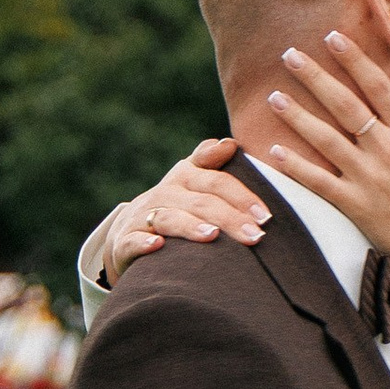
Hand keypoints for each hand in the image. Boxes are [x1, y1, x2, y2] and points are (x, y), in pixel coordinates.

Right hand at [100, 139, 265, 280]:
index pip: (216, 181)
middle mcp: (164, 193)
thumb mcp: (190, 182)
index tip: (265, 214)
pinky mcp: (124, 241)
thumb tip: (230, 143)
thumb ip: (209, 161)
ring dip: (191, 227)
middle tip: (256, 236)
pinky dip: (144, 243)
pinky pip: (133, 241)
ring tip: (213, 236)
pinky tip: (158, 245)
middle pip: (200, 202)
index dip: (241, 196)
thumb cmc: (173, 206)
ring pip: (168, 218)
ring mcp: (142, 217)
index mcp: (184, 176)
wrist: (126, 233)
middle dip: (229, 218)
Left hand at [266, 28, 389, 294]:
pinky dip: (295, 167)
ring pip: (325, 139)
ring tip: (273, 97)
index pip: (377, 86)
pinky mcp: (354, 204)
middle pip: (344, 104)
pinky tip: (274, 150)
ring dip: (297, 116)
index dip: (353, 60)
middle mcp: (386, 148)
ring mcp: (368, 176)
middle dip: (315, 77)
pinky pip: (318, 181)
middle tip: (289, 54)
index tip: (331, 37)